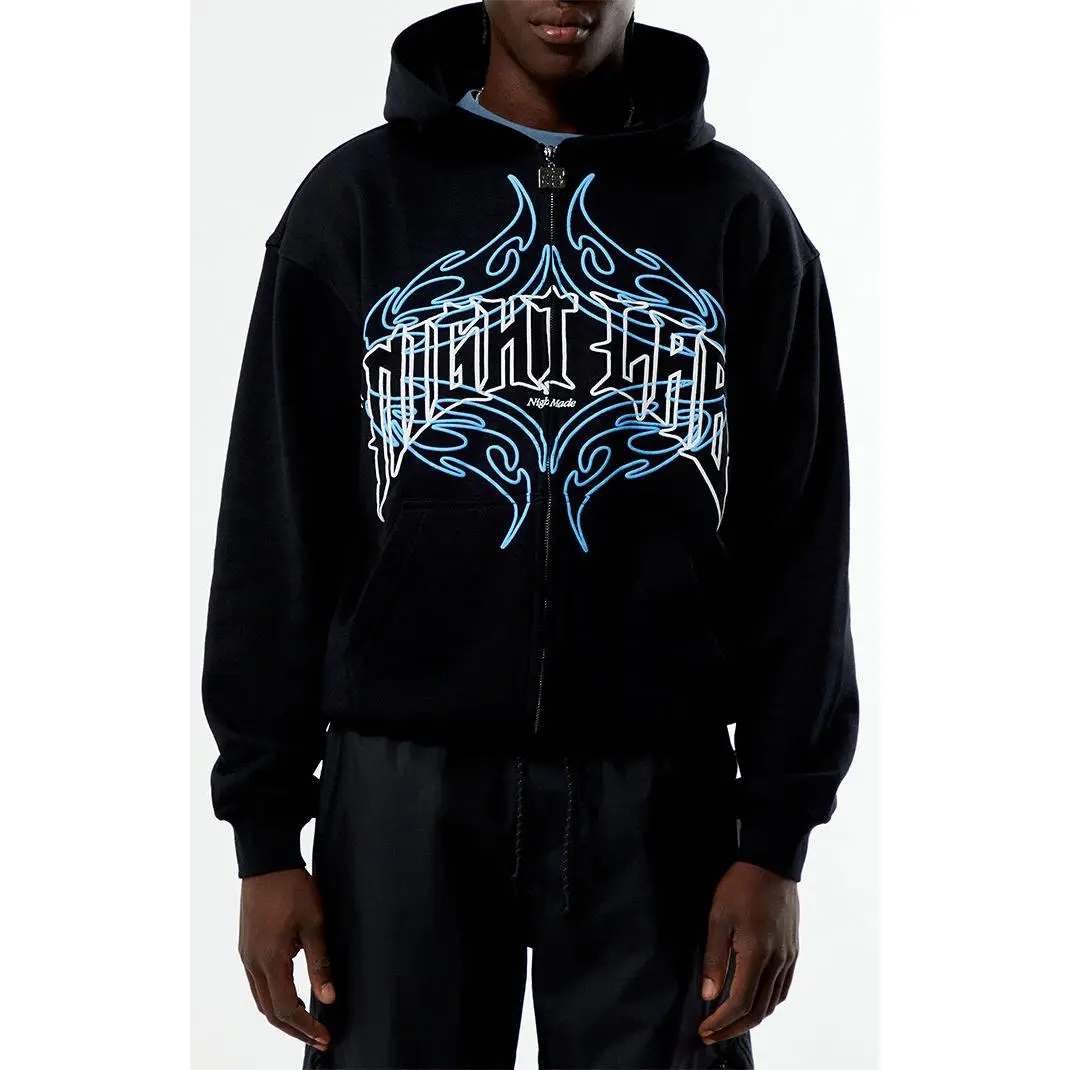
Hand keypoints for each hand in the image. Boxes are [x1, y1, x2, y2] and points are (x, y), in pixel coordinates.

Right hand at [239, 868, 334, 1051]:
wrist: (267, 861)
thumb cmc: (292, 888)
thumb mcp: (314, 923)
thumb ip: (320, 963)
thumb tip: (328, 998)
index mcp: (270, 959)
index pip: (286, 1008)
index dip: (305, 1028)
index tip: (324, 1037)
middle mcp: (252, 962)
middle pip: (270, 1011)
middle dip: (294, 1029)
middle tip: (317, 1037)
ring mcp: (246, 955)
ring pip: (261, 999)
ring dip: (282, 1015)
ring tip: (306, 1022)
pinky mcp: (246, 947)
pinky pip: (257, 983)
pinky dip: (273, 997)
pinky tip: (291, 994)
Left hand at [698, 861, 798, 1044]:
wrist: (771, 864)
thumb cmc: (741, 887)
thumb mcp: (718, 919)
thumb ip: (714, 959)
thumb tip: (709, 994)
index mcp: (757, 954)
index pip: (740, 1002)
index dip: (721, 1021)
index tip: (704, 1028)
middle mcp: (777, 962)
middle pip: (758, 1010)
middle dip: (733, 1027)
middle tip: (712, 1033)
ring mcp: (788, 958)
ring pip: (772, 1003)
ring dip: (750, 1018)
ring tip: (728, 1022)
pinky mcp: (792, 951)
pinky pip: (783, 988)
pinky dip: (767, 1003)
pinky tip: (753, 1002)